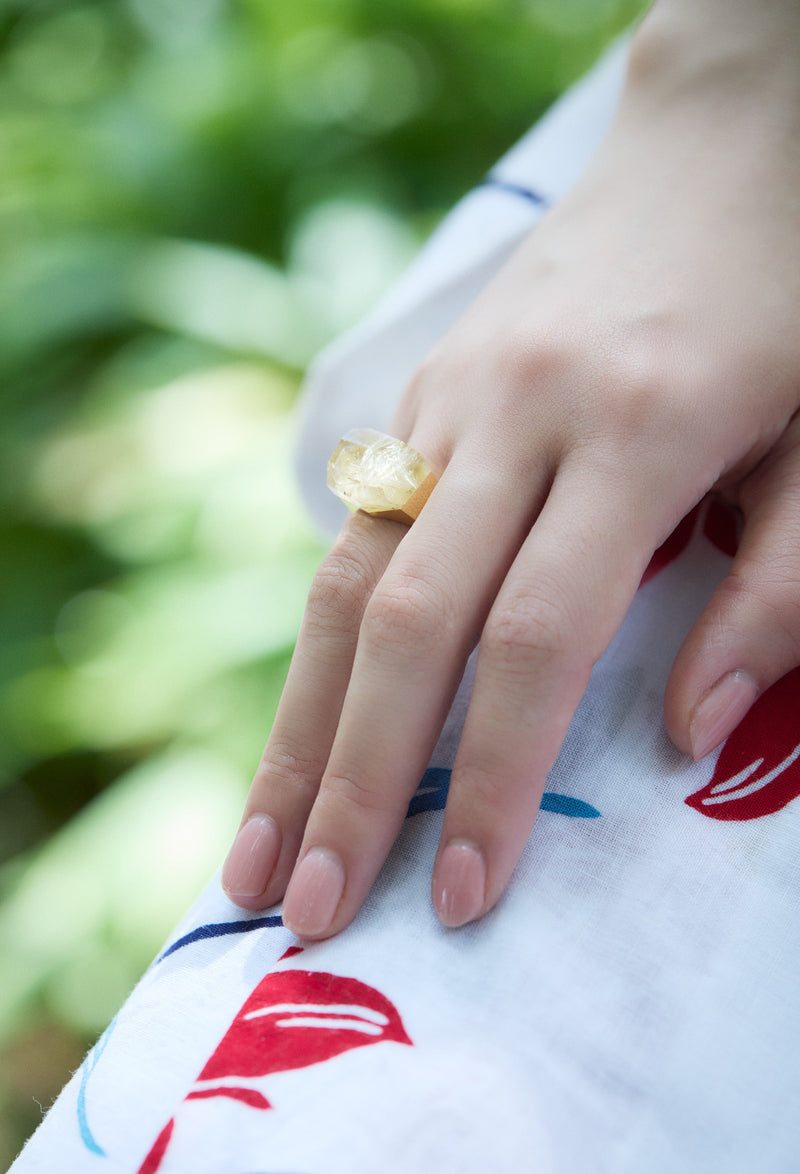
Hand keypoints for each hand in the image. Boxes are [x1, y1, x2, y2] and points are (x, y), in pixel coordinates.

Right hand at [222, 0, 799, 937]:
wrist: (721, 147)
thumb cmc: (792, 303)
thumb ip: (776, 592)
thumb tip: (683, 731)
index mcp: (634, 431)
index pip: (536, 636)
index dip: (490, 772)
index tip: (466, 891)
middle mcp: (515, 417)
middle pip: (408, 619)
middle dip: (353, 777)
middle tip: (310, 906)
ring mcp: (450, 398)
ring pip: (348, 578)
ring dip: (297, 724)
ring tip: (256, 845)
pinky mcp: (421, 392)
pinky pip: (356, 531)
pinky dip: (324, 644)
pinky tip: (303, 726)